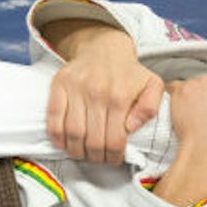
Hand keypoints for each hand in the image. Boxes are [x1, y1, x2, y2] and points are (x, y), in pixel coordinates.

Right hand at [44, 23, 163, 162]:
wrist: (104, 47)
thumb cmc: (129, 72)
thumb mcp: (152, 85)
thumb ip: (151, 107)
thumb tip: (132, 127)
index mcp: (120, 96)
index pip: (115, 140)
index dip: (114, 156)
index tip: (113, 159)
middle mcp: (97, 93)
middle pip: (93, 141)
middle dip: (96, 157)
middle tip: (98, 159)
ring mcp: (76, 89)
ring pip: (72, 133)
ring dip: (76, 150)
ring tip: (82, 153)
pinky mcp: (59, 85)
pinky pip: (53, 118)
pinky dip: (56, 136)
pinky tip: (64, 142)